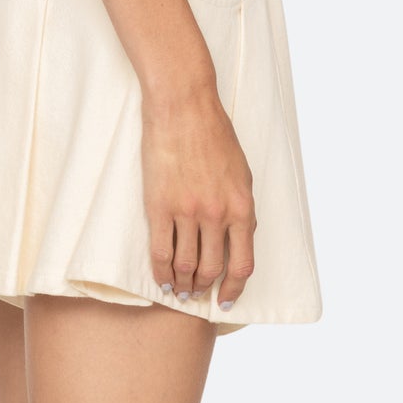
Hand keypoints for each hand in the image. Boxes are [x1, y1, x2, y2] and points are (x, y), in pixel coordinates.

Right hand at [141, 82, 256, 312]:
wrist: (183, 105)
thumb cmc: (213, 131)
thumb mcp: (241, 170)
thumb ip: (240, 205)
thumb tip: (238, 235)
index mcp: (242, 206)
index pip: (243, 263)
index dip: (234, 287)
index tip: (226, 298)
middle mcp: (217, 214)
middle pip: (212, 268)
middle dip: (205, 287)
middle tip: (198, 294)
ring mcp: (187, 211)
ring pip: (186, 264)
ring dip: (183, 283)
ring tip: (180, 289)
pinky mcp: (159, 205)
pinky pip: (161, 250)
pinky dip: (162, 270)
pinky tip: (163, 277)